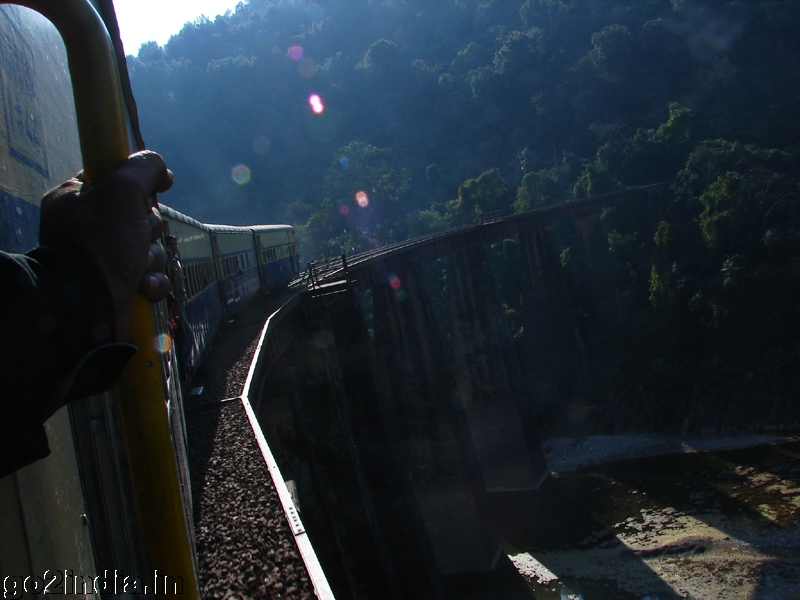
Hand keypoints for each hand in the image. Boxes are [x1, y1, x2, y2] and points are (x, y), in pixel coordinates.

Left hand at [39, 151, 173, 340]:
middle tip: (137, 234)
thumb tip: (160, 169)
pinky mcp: (120, 285)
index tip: (148, 192)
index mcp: (75, 200)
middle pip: (139, 214)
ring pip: (148, 246)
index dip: (136, 185)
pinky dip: (152, 281)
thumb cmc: (102, 241)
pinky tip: (142, 285)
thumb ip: (143, 168)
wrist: (92, 302)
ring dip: (151, 257)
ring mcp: (104, 258)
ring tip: (137, 267)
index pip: (114, 180)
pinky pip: (151, 275)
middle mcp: (87, 228)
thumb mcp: (123, 190)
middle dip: (148, 228)